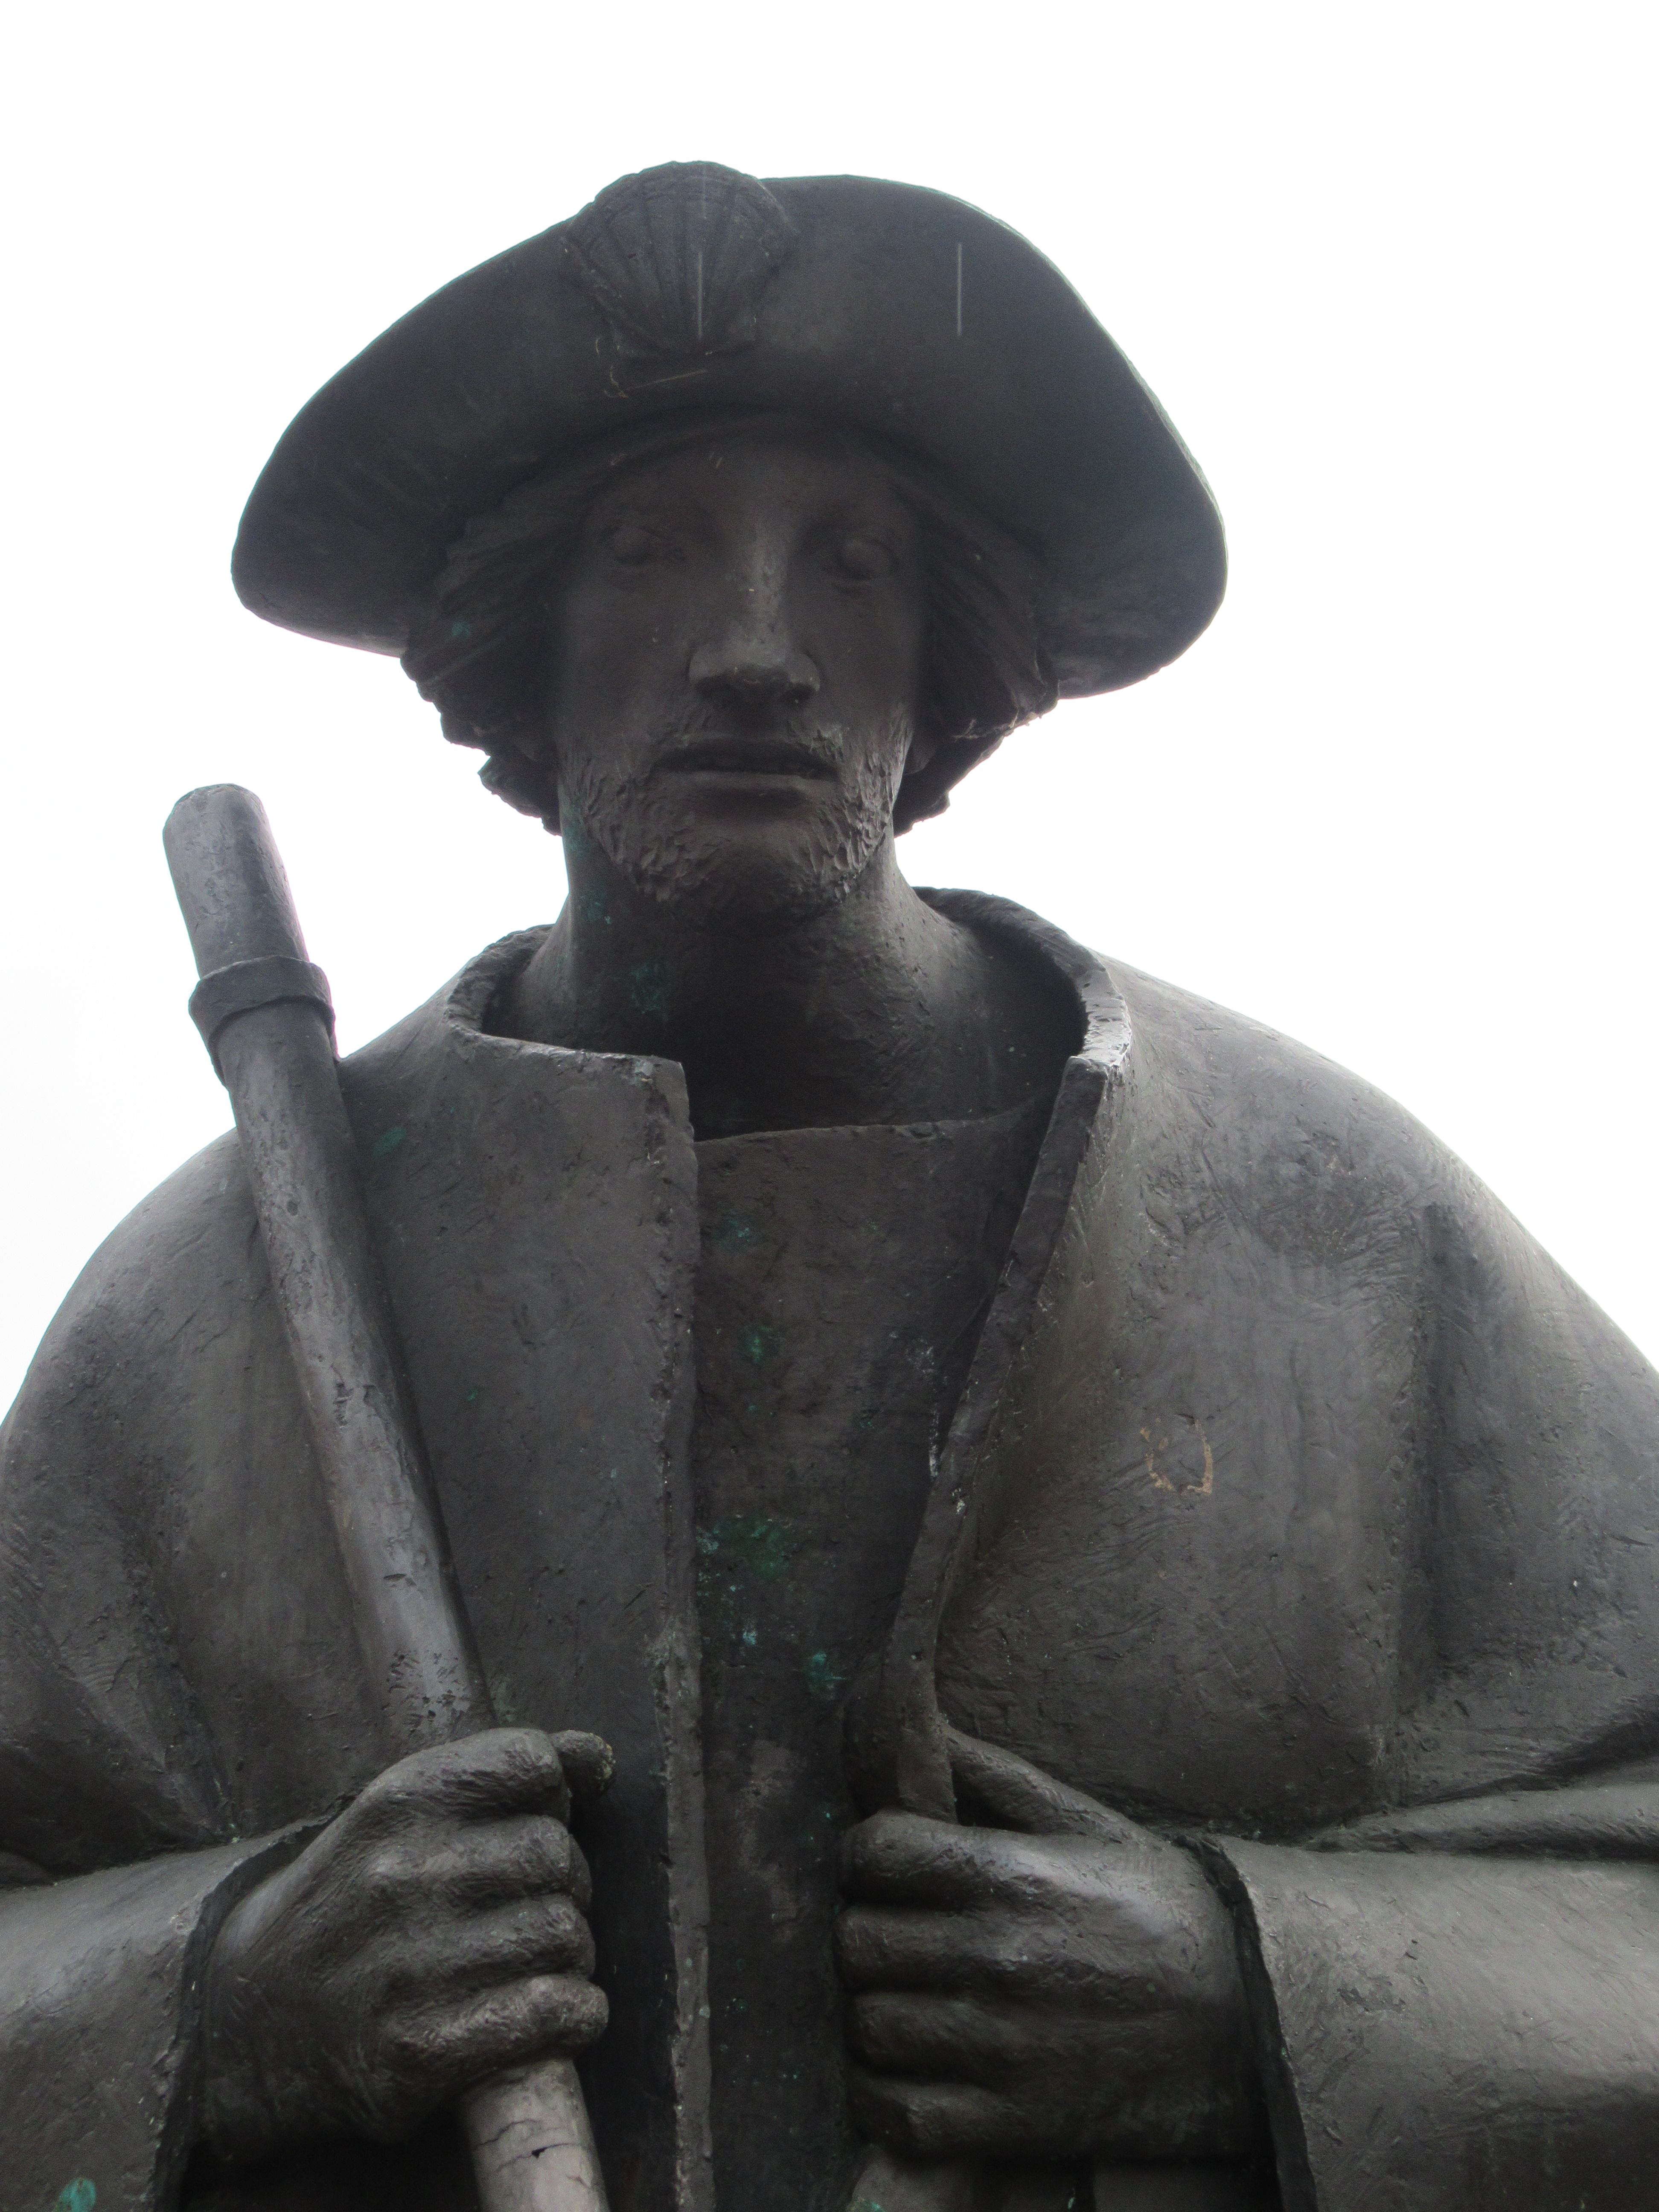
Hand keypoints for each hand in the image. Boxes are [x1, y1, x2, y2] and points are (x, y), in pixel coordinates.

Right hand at [199, 1726, 612, 2159]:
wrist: (247, 2018)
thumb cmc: (352, 1902)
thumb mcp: (402, 1815)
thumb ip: (499, 1773)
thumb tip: (595, 1758)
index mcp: (398, 1801)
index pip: (533, 1763)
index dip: (551, 1799)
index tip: (529, 1826)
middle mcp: (403, 1874)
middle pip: (557, 1856)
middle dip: (563, 1885)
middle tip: (526, 1910)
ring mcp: (410, 1966)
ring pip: (565, 1937)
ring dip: (568, 1955)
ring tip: (527, 1963)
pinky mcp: (420, 2051)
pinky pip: (554, 2014)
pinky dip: (574, 2016)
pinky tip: (550, 2014)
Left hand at [835, 1731, 1262, 2162]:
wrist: (1253, 2020)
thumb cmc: (1165, 1910)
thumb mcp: (1092, 1824)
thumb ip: (998, 1776)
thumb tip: (925, 1728)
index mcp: (1014, 1876)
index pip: (875, 1851)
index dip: (864, 1855)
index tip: (882, 1867)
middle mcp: (999, 1957)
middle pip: (857, 1940)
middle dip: (863, 1931)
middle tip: (891, 1935)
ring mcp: (1001, 2046)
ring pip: (868, 2026)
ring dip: (871, 2011)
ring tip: (901, 1999)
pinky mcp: (1012, 2121)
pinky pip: (899, 2114)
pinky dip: (883, 2096)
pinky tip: (904, 2071)